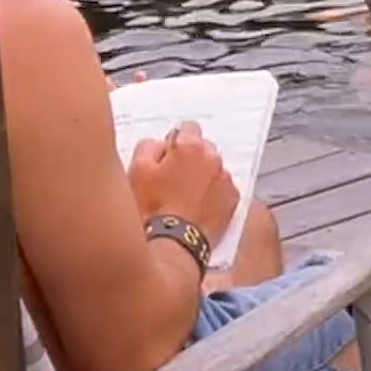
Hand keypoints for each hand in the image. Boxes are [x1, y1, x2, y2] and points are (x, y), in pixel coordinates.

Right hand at [127, 120, 239, 244]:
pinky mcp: (233, 199)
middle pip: (204, 148)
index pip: (188, 127)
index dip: (176, 141)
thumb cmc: (152, 208)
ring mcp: (225, 179)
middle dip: (191, 158)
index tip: (169, 154)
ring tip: (185, 197)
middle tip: (173, 178)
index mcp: (189, 147)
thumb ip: (149, 146)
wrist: (172, 243)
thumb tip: (160, 143)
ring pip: (214, 168)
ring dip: (203, 176)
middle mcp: (213, 159)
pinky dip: (214, 193)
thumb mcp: (136, 170)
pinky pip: (223, 188)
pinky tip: (197, 206)